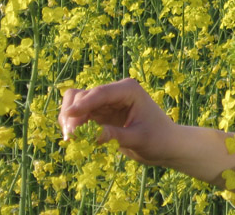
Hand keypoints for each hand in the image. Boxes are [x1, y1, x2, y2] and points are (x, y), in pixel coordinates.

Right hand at [59, 78, 176, 165]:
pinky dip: (74, 125)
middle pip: (83, 95)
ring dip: (70, 119)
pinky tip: (76, 139)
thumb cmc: (158, 139)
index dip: (82, 104)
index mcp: (128, 90)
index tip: (68, 116)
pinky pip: (80, 115)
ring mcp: (106, 102)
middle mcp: (115, 92)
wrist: (166, 145)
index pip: (100, 93)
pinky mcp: (101, 114)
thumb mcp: (138, 138)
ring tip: (71, 140)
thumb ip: (116, 135)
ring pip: (77, 103)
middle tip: (71, 138)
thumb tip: (93, 136)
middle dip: (73, 114)